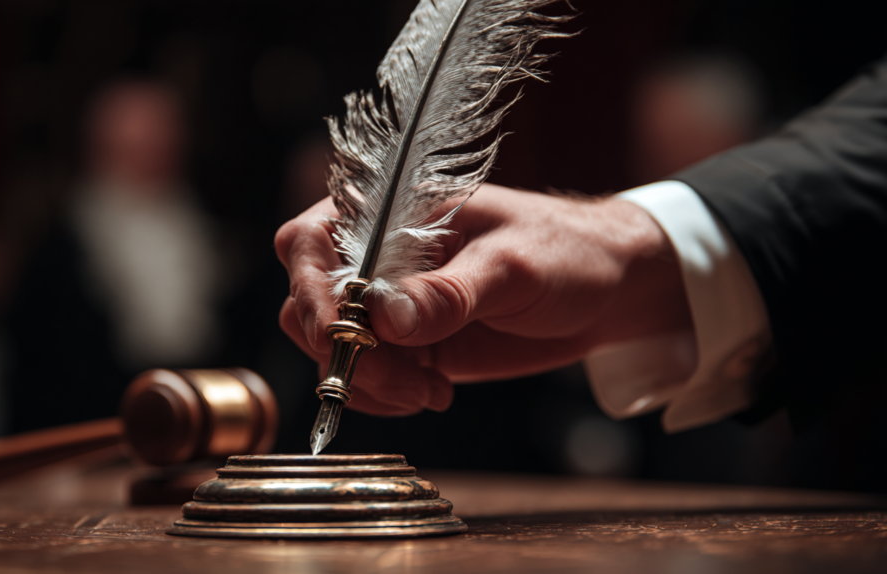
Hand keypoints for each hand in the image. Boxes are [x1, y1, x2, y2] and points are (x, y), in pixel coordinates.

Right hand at [275, 184, 691, 415]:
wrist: (607, 292)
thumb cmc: (565, 252)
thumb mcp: (513, 267)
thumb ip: (450, 293)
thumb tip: (386, 319)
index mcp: (394, 213)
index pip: (313, 241)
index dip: (311, 289)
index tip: (345, 336)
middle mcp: (379, 259)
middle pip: (308, 302)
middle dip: (341, 351)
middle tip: (400, 378)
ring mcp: (390, 307)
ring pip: (332, 350)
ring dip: (367, 383)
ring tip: (428, 392)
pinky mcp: (408, 347)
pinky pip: (367, 379)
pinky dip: (385, 398)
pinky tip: (434, 394)